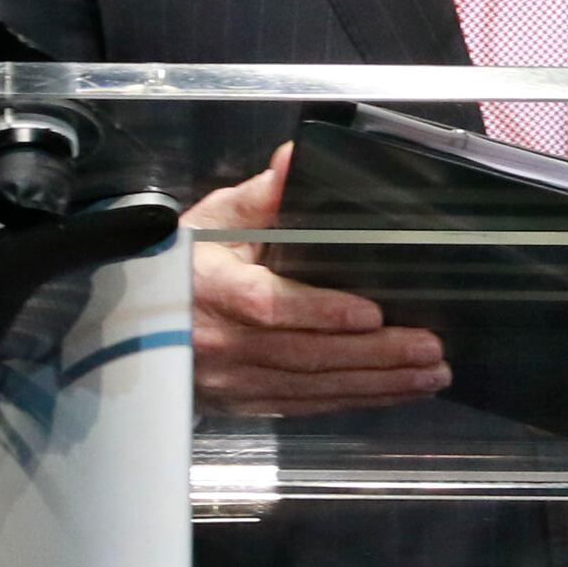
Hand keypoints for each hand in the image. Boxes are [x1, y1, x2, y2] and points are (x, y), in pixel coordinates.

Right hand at [184, 143, 450, 416]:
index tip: (371, 314)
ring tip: (429, 374)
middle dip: (375, 356)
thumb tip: (294, 160)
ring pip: (312, 388)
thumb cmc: (182, 265)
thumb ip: (262, 193)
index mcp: (213, 289)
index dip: (321, 313)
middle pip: (305, 355)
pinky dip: (354, 401)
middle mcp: (223, 343)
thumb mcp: (214, 218)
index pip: (270, 307)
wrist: (138, 324)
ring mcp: (234, 381)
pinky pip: (306, 406)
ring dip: (377, 384)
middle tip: (430, 350)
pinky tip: (394, 391)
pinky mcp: (247, 403)